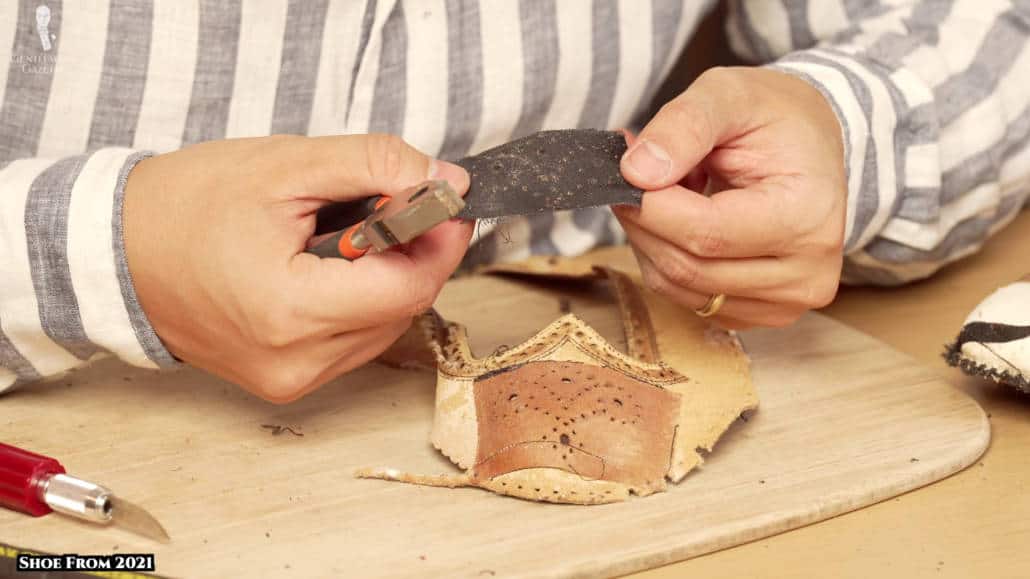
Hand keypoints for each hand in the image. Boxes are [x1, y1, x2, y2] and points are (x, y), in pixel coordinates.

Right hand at [123, 134, 472, 401]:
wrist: (115, 252)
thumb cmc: (185, 206)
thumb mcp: (287, 165)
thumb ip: (377, 166)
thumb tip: (446, 180)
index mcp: (291, 312)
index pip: (410, 286)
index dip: (439, 239)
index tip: (446, 200)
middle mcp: (295, 363)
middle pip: (403, 309)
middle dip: (412, 253)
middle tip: (393, 204)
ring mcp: (289, 380)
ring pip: (384, 328)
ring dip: (386, 278)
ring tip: (344, 236)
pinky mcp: (284, 383)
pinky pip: (353, 343)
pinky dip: (359, 302)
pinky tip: (328, 270)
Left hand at [616, 67, 846, 328]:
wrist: (809, 145)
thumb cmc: (772, 117)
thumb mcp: (727, 93)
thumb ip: (683, 126)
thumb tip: (635, 173)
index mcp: (809, 216)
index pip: (706, 233)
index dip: (651, 206)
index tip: (621, 171)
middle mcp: (805, 273)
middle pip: (687, 266)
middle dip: (643, 221)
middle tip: (627, 178)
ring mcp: (785, 303)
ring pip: (678, 287)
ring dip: (650, 240)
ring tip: (660, 194)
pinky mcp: (760, 315)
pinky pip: (686, 297)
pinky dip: (665, 259)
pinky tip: (678, 222)